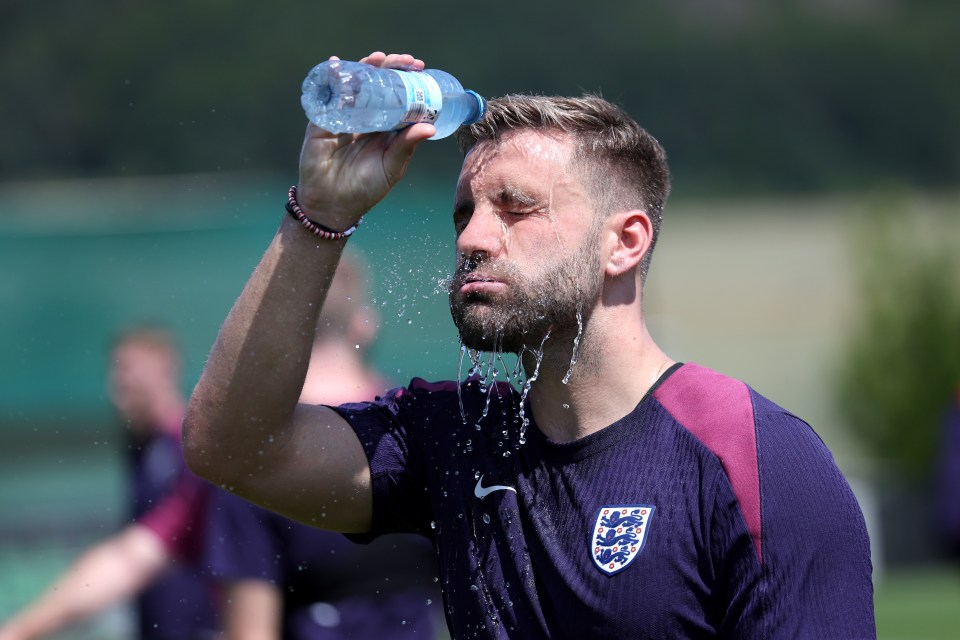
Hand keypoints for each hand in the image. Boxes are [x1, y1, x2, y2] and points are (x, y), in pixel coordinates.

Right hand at [296, 52, 436, 227]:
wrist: (333, 205)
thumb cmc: (365, 189)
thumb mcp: (391, 168)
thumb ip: (407, 147)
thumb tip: (430, 127)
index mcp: (384, 127)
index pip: (397, 96)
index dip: (406, 80)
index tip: (419, 68)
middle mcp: (365, 117)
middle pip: (377, 85)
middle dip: (390, 68)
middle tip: (405, 61)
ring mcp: (343, 116)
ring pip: (354, 85)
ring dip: (364, 68)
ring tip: (378, 59)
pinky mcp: (322, 121)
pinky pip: (326, 96)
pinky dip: (331, 78)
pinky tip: (336, 64)